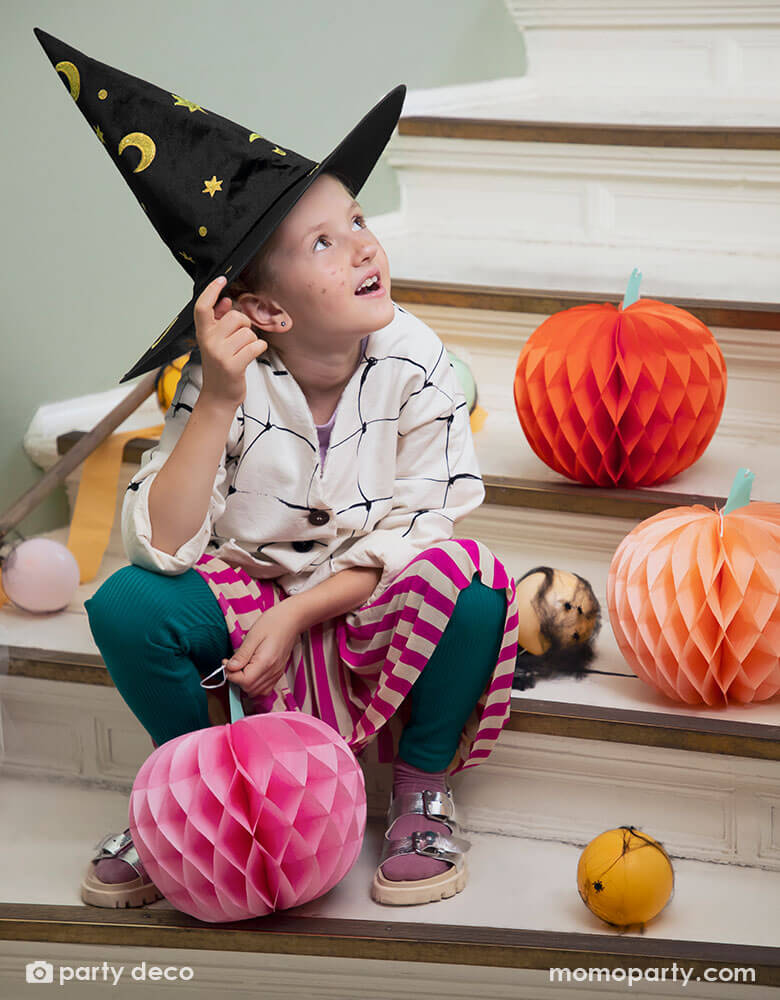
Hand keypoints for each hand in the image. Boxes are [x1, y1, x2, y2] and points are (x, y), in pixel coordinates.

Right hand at [194, 275, 267, 408]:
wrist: (218, 397)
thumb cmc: (219, 367)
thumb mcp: (215, 342)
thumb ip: (219, 321)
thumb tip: (226, 300)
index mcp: (202, 334)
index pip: (202, 307)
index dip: (211, 290)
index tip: (221, 279)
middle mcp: (208, 342)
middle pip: (236, 316)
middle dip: (245, 325)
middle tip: (240, 338)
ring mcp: (220, 354)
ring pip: (248, 332)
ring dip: (251, 340)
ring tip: (243, 352)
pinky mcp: (233, 366)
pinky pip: (256, 345)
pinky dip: (259, 349)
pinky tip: (251, 356)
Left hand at [223, 600, 302, 698]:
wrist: (292, 620)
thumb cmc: (273, 623)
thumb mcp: (253, 635)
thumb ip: (242, 654)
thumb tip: (230, 668)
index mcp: (266, 662)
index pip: (244, 681)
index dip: (231, 674)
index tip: (226, 662)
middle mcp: (272, 671)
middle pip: (249, 689)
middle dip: (236, 679)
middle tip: (232, 663)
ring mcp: (276, 674)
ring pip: (257, 692)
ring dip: (245, 683)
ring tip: (241, 667)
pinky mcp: (278, 673)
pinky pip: (265, 689)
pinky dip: (255, 685)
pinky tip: (250, 672)